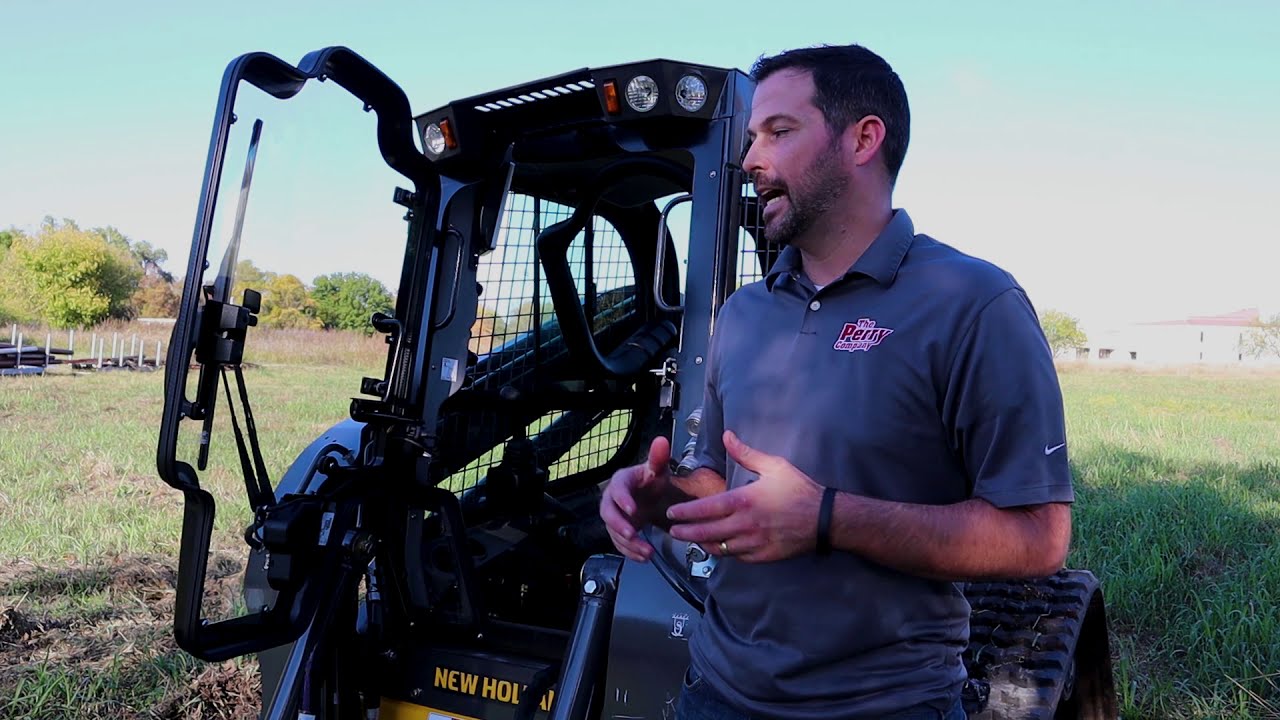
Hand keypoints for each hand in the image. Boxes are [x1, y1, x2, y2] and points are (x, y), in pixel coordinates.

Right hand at [600, 437, 672, 561]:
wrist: (649, 495)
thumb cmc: (651, 481)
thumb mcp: (658, 470)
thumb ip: (658, 458)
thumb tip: (662, 441)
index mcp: (621, 482)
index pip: (617, 490)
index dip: (623, 500)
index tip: (633, 511)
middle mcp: (612, 500)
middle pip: (608, 514)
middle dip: (619, 526)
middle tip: (632, 535)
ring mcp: (614, 517)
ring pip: (614, 532)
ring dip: (629, 544)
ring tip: (646, 552)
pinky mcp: (618, 531)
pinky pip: (619, 543)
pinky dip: (630, 552)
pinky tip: (643, 556)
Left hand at [667, 430, 824, 562]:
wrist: (825, 519)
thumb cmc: (800, 490)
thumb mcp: (774, 465)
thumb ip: (746, 453)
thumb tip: (727, 436)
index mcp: (744, 501)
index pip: (706, 509)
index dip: (686, 513)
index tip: (672, 514)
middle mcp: (745, 524)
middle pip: (707, 532)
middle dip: (686, 533)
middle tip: (672, 531)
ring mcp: (754, 543)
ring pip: (720, 548)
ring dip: (702, 544)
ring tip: (691, 540)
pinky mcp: (763, 556)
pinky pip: (737, 557)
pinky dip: (724, 553)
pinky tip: (717, 548)